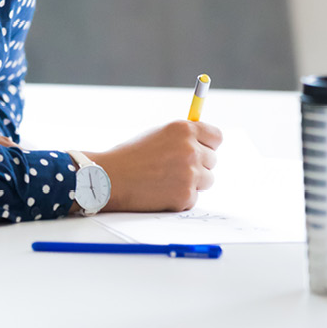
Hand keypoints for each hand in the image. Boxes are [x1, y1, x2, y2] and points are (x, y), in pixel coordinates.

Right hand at [88, 119, 220, 211]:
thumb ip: (183, 137)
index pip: (217, 136)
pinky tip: (160, 191)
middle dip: (198, 164)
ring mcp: (190, 174)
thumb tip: (206, 143)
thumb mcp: (159, 135)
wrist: (110, 177)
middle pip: (213, 160)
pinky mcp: (186, 196)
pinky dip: (180, 197)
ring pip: (207, 180)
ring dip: (192, 181)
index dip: (208, 144)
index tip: (201, 149)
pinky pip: (193, 198)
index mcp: (183, 129)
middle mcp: (191, 150)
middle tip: (174, 168)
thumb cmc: (130, 155)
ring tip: (166, 179)